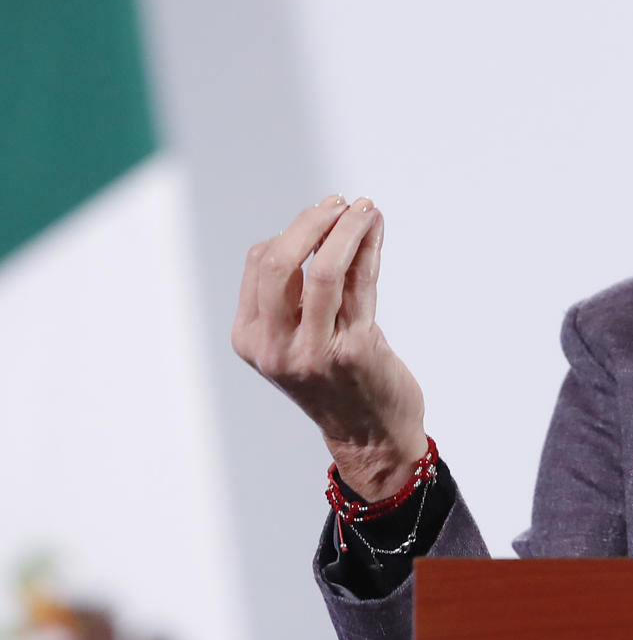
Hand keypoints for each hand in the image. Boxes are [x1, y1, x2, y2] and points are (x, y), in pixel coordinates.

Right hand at [232, 195, 427, 499]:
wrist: (370, 436)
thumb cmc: (337, 379)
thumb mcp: (299, 337)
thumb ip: (299, 292)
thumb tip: (318, 225)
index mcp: (250, 338)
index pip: (260, 264)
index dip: (292, 231)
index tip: (323, 216)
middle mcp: (275, 346)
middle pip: (280, 262)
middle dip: (311, 222)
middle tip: (339, 203)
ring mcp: (314, 350)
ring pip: (324, 269)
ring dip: (346, 228)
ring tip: (365, 207)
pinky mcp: (355, 350)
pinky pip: (362, 283)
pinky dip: (369, 247)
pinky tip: (376, 228)